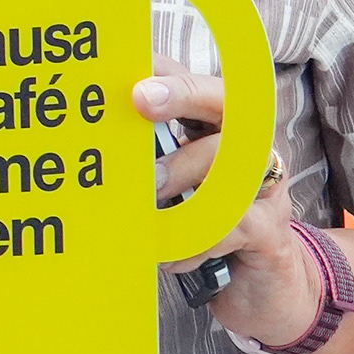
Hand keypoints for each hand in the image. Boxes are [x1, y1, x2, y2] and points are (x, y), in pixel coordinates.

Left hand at [139, 62, 318, 346]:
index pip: (196, 84)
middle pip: (227, 104)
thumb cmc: (205, 229)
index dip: (168, 70)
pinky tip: (169, 256)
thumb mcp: (172, 192)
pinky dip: (193, 239)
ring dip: (181, 178)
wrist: (268, 288)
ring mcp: (266, 188)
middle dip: (184, 94)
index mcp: (220, 134)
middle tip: (140, 99)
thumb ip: (142, 163)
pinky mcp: (270, 231)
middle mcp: (250, 149)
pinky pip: (232, 223)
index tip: (130, 65)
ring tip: (146, 200)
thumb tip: (84, 142)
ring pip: (230, 162)